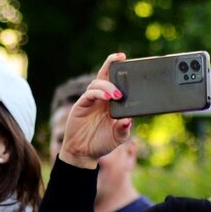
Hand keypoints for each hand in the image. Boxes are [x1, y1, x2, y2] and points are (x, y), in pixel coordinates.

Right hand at [57, 53, 133, 169]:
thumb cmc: (101, 143)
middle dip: (111, 63)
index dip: (120, 70)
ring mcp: (90, 101)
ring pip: (97, 83)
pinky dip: (99, 93)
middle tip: (121, 58)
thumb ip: (124, 129)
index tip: (127, 59)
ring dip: (108, 86)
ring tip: (117, 95)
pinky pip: (89, 94)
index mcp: (111, 102)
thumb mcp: (118, 138)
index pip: (115, 81)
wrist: (83, 153)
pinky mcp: (81, 105)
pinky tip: (107, 97)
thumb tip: (128, 120)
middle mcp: (101, 98)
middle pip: (105, 75)